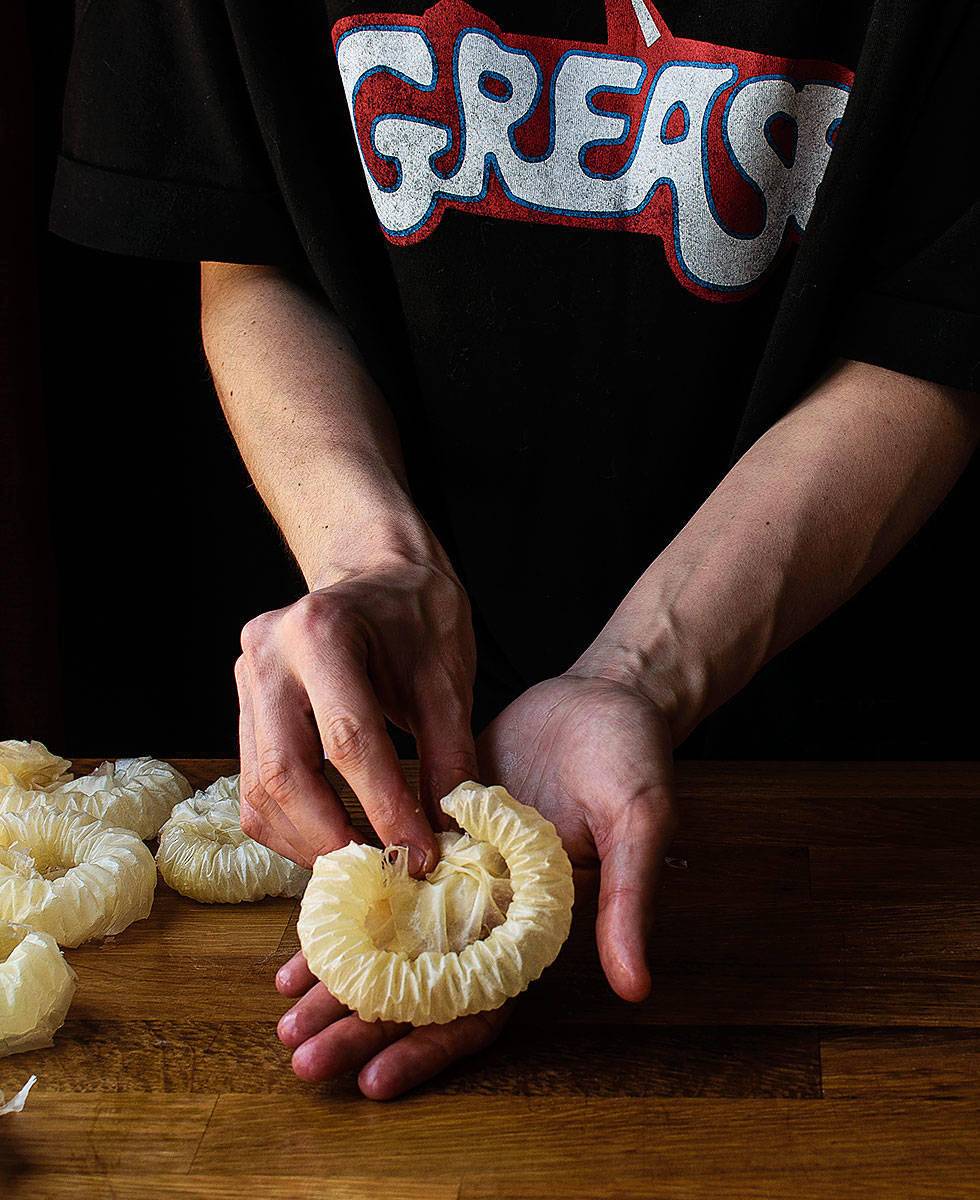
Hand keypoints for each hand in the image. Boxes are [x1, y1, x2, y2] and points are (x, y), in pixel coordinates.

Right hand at [235, 544, 477, 870]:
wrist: (375, 570)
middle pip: (286, 772)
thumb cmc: (417, 614)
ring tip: (362, 864)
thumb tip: (452, 832)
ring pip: (260, 787)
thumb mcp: (447, 676)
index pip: (349, 739)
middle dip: (334, 837)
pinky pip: (254, 782)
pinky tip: (331, 837)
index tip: (419, 855)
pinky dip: (289, 823)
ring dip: (308, 840)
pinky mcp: (243, 705)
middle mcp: (268, 653)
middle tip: (383, 874)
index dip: (385, 807)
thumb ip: (450, 753)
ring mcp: (246, 679)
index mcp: (322, 631)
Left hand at [274, 668, 675, 1100]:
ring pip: (390, 944)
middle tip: (302, 1060)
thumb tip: (635, 987)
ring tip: (287, 1017)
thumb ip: (627, 899)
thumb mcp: (638, 821)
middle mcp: (488, 913)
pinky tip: (301, 939)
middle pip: (421, 989)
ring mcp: (455, 877)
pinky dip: (343, 913)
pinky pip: (381, 885)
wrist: (602, 695)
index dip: (432, 1047)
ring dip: (341, 982)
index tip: (376, 1080)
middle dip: (363, 1029)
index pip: (481, 1007)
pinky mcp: (431, 834)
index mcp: (534, 926)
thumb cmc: (632, 756)